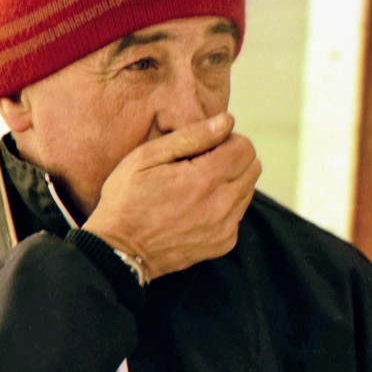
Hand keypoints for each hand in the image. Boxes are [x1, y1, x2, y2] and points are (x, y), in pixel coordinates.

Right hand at [82, 113, 261, 279]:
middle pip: (253, 167)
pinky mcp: (223, 243)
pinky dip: (223, 207)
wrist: (119, 250)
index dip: (225, 141)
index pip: (245, 147)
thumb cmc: (126, 199)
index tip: (202, 148)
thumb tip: (226, 121)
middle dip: (231, 159)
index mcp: (206, 179)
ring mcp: (225, 227)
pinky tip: (195, 208)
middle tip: (199, 165)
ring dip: (229, 183)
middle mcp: (222, 204)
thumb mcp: (146, 158)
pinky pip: (238, 215)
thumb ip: (191, 136)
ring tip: (195, 187)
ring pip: (247, 190)